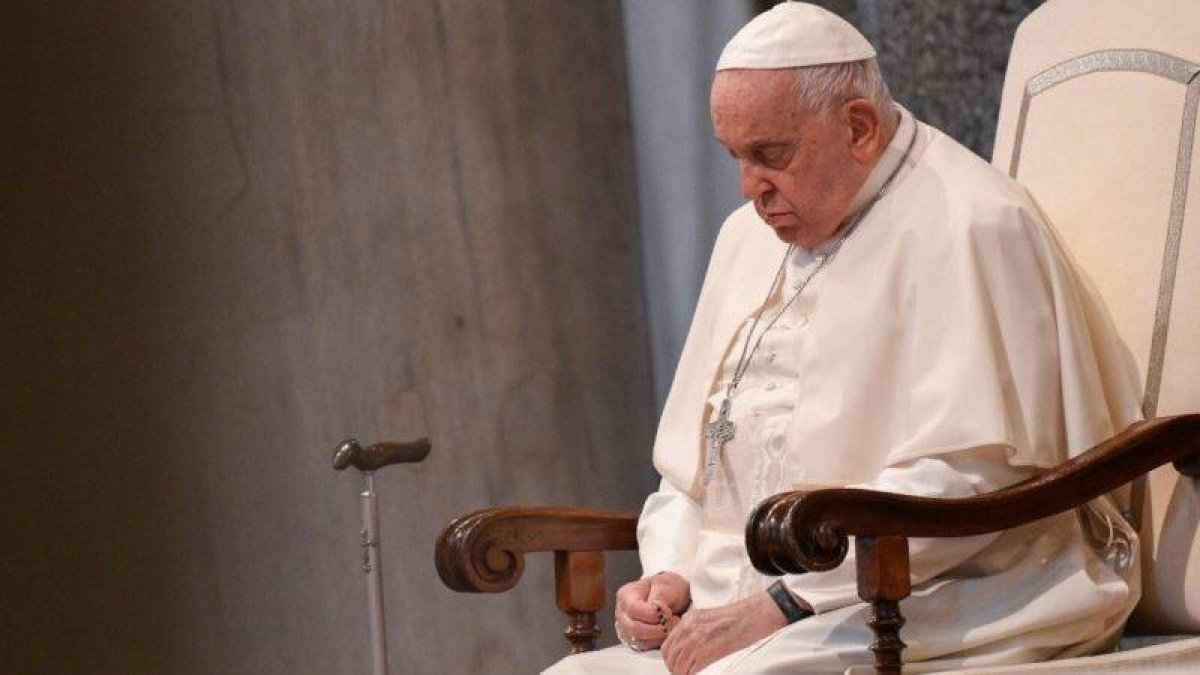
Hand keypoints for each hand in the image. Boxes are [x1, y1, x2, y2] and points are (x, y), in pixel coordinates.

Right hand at [615, 572, 690, 650]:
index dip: (652, 614)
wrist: (672, 598)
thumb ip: (661, 596)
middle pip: (633, 628)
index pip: (633, 608)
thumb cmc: (667, 589)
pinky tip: (668, 633)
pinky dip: (658, 642)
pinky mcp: (634, 639)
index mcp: (626, 595)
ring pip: (638, 640)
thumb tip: (657, 608)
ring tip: (673, 626)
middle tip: (674, 622)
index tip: (669, 613)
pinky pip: (644, 647)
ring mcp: (626, 628)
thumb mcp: (667, 585)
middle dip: (656, 629)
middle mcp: (622, 613)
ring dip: (659, 636)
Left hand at [661, 591, 794, 674]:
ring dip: (682, 673)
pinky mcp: (710, 648)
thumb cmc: (741, 617)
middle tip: (682, 674)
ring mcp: (699, 637)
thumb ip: (697, 628)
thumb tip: (688, 647)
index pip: (668, 644)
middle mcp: (691, 627)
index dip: (670, 659)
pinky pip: (692, 668)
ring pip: (679, 664)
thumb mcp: (711, 617)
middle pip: (671, 655)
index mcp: (690, 619)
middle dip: (674, 668)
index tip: (676, 667)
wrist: (758, 613)